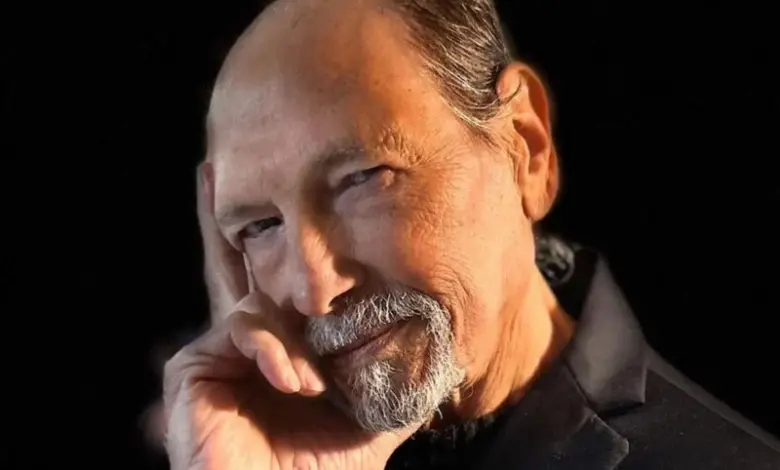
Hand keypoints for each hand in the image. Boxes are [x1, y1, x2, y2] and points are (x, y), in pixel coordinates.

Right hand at [163, 293, 413, 469]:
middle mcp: (255, 360)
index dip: (340, 314)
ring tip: (311, 385)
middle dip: (317, 326)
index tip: (371, 321)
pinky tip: (291, 382)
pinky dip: (269, 346)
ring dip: (293, 343)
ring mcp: (223, 361)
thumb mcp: (367, 436)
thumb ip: (399, 399)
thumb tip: (445, 368)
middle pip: (285, 306)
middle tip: (338, 359)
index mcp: (289, 368)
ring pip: (262, 309)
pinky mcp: (193, 367)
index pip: (311, 318)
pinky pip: (237, 326)